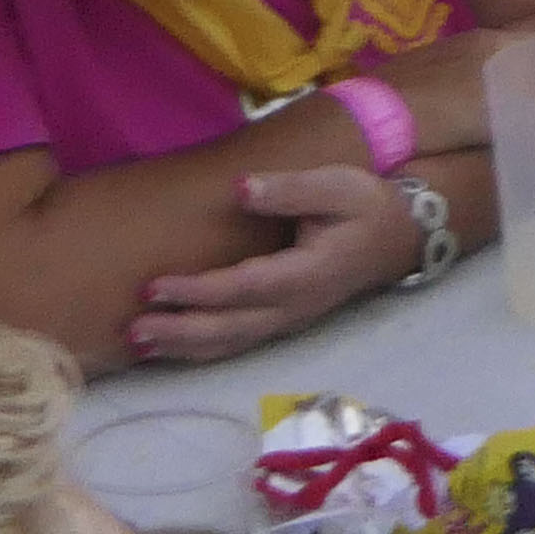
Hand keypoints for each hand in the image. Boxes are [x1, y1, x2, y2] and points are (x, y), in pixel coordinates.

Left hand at [129, 164, 414, 366]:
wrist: (400, 236)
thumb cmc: (366, 205)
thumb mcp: (337, 185)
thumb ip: (290, 189)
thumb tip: (241, 188)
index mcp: (306, 273)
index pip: (242, 287)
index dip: (197, 291)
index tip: (155, 286)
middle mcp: (295, 306)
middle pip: (230, 327)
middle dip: (180, 330)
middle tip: (134, 328)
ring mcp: (289, 319)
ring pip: (231, 342)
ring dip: (184, 346)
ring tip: (138, 344)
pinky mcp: (283, 321)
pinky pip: (238, 341)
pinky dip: (201, 348)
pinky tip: (170, 347)